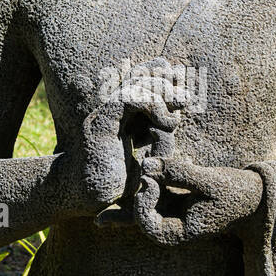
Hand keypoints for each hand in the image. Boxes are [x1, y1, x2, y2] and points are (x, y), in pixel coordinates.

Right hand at [65, 74, 186, 216]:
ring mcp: (104, 115)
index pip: (139, 81)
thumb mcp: (151, 157)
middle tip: (186, 96)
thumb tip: (181, 128)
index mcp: (121, 114)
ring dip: (162, 91)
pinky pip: (128, 100)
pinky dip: (152, 104)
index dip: (160, 76)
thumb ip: (163, 139)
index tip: (183, 85)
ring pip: (134, 85)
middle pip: (137, 77)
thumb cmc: (119, 182)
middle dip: (164, 80)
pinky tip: (166, 122)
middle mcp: (111, 110)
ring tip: (181, 104)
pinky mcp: (102, 124)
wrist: (90, 198)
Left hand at [134, 156, 262, 244]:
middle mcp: (174, 226)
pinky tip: (177, 162)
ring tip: (164, 161)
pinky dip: (162, 176)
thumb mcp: (207, 180)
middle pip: (142, 213)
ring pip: (149, 199)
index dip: (142, 203)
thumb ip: (176, 172)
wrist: (254, 196)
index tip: (150, 181)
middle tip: (151, 168)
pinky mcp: (177, 200)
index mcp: (181, 232)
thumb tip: (145, 164)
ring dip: (152, 179)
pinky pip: (160, 189)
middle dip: (144, 190)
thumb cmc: (233, 192)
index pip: (147, 224)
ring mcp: (174, 213)